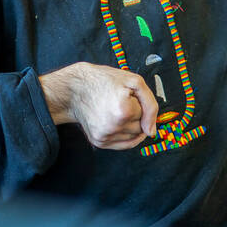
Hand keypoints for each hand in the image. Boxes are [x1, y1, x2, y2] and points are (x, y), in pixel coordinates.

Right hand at [39, 62, 157, 149]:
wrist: (75, 89)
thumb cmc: (104, 81)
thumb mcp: (134, 81)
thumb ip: (151, 105)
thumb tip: (152, 131)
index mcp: (124, 111)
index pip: (146, 115)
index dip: (137, 103)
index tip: (125, 95)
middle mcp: (114, 127)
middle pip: (141, 128)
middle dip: (135, 116)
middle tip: (120, 103)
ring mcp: (105, 136)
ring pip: (133, 137)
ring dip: (129, 125)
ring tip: (114, 111)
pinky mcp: (99, 142)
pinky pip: (123, 145)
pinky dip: (123, 135)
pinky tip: (115, 122)